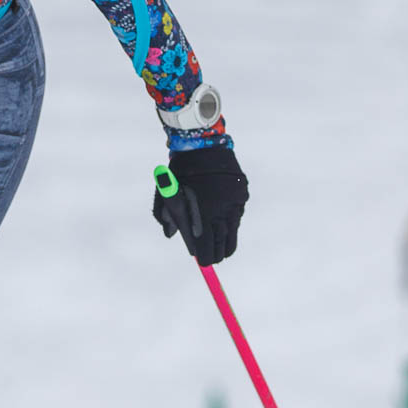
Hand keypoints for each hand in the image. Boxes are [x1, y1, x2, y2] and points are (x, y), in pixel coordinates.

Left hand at [153, 146, 247, 265]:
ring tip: (221, 248)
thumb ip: (165, 216)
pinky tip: (223, 223)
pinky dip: (230, 223)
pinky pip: (237, 216)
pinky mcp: (242, 195)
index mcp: (203, 213)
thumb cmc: (180, 171)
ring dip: (226, 241)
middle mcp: (222, 211)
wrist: (204, 144)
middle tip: (213, 259)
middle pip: (223, 244)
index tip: (203, 262)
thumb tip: (171, 236)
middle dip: (217, 253)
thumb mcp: (166, 193)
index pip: (207, 246)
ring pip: (233, 231)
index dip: (205, 257)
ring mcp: (235, 203)